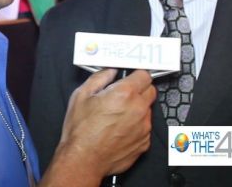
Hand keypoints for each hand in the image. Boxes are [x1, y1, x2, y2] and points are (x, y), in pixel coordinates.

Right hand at [40, 69, 155, 185]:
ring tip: (117, 116)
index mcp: (125, 93)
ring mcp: (144, 127)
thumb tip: (110, 71)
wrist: (83, 160)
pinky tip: (119, 130)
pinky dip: (136, 126)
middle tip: (123, 95)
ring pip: (147, 110)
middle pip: (150, 91)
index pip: (144, 75)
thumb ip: (100, 78)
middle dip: (139, 90)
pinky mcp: (144, 143)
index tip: (131, 78)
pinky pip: (145, 128)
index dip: (136, 75)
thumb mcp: (82, 95)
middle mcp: (138, 109)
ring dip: (137, 109)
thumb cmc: (81, 131)